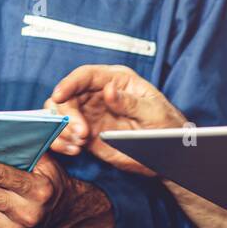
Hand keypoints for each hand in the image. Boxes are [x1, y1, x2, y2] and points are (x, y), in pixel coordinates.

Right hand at [44, 65, 185, 175]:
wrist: (168, 152)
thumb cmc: (165, 125)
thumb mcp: (153, 111)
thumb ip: (129, 101)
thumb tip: (108, 90)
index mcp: (116, 80)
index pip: (86, 75)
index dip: (69, 83)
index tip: (59, 96)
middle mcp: (98, 94)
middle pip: (67, 95)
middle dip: (66, 113)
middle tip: (81, 133)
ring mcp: (90, 113)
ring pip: (61, 114)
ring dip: (61, 128)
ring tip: (79, 143)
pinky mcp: (86, 133)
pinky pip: (64, 133)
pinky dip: (60, 141)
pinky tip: (73, 149)